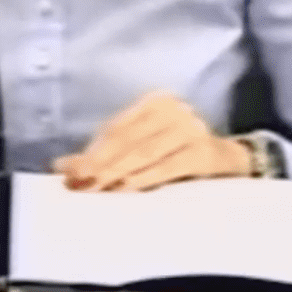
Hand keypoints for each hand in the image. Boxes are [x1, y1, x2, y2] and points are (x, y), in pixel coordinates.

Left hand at [51, 91, 250, 191]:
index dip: (90, 151)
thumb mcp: (144, 148)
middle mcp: (172, 109)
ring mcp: (190, 128)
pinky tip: (126, 188)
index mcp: (154, 103)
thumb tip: (61, 167)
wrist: (230, 162)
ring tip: (95, 188)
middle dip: (97, 164)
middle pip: (126, 139)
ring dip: (115, 172)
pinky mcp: (204, 152)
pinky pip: (167, 166)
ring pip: (143, 152)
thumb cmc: (178, 154)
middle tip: (77, 185)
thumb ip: (106, 155)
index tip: (67, 173)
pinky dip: (144, 177)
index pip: (115, 128)